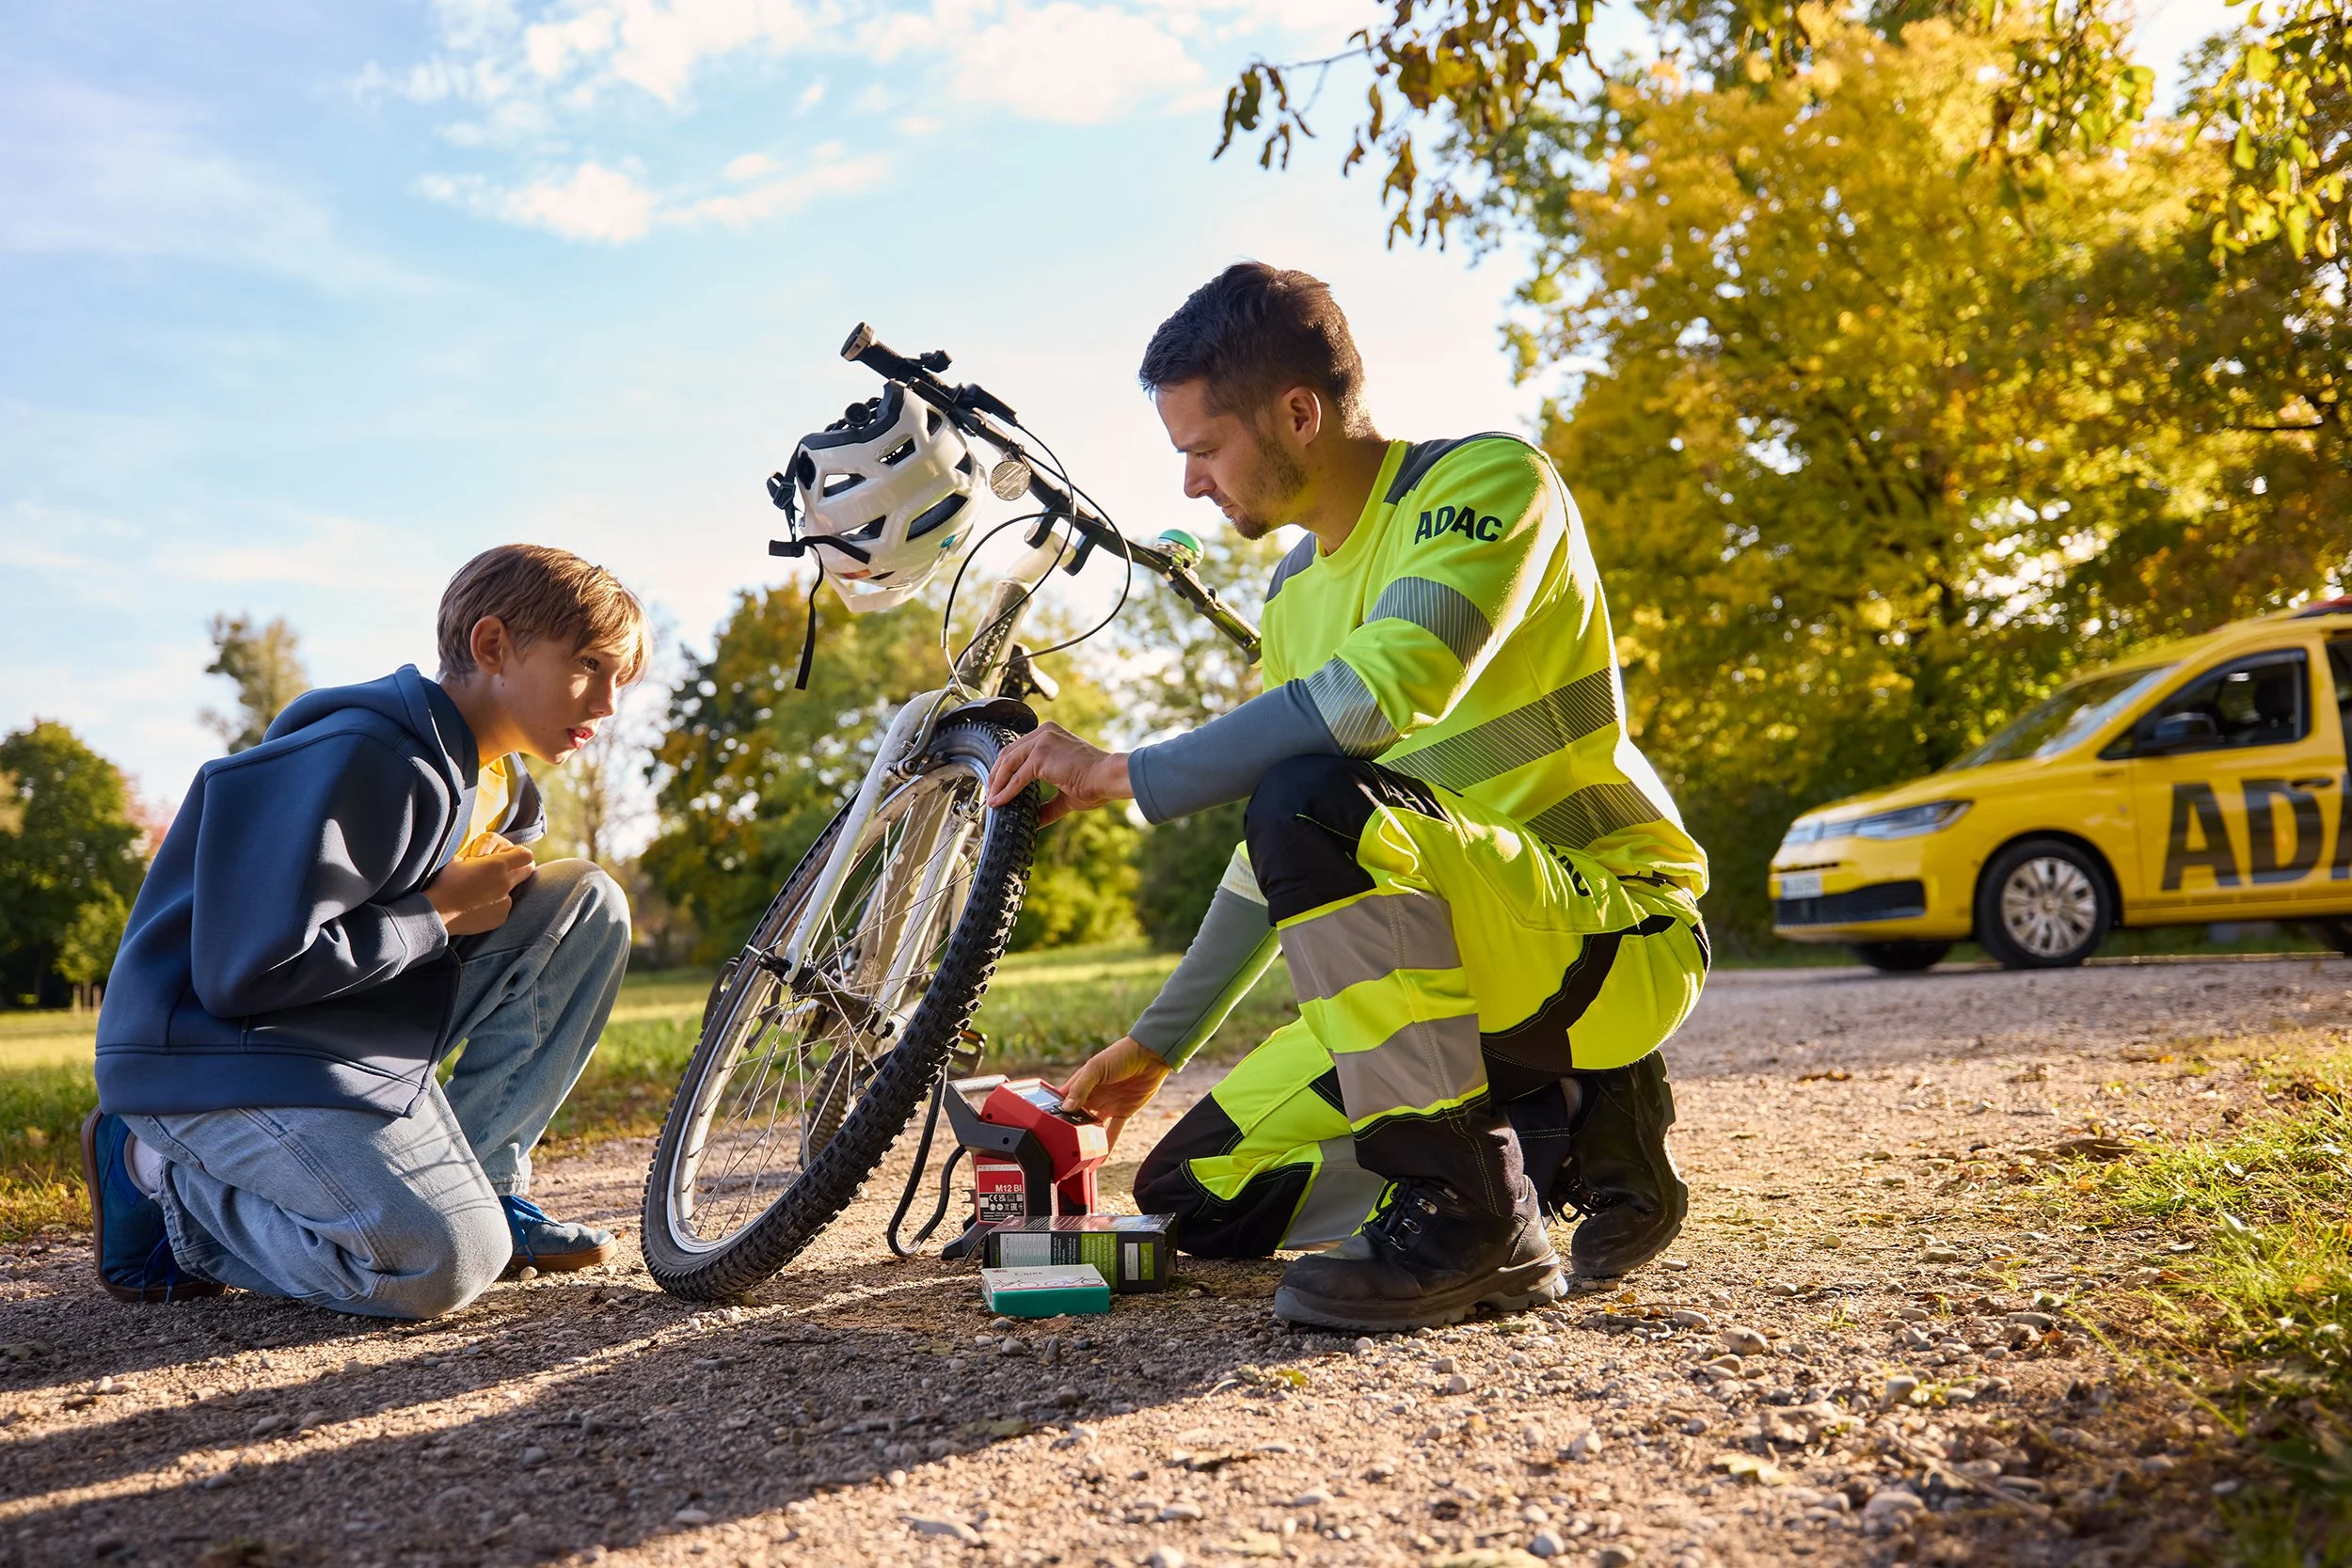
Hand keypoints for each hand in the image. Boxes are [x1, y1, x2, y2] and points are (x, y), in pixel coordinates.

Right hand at [424, 838, 534, 935]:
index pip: (526, 855)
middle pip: (527, 871)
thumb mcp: (459, 859)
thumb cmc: (444, 882)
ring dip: (502, 889)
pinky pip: (503, 907)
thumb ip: (478, 855)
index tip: (510, 856)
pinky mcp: (501, 917)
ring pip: (512, 891)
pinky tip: (477, 906)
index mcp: (497, 865)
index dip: (519, 854)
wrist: (437, 912)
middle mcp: (505, 883)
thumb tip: (482, 853)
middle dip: (518, 868)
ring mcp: (505, 902)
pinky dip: (495, 906)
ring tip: (481, 893)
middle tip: (502, 871)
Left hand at [984, 722, 1131, 825]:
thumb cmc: (1095, 783)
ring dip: (997, 783)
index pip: (1019, 748)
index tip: (998, 785)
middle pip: (1009, 753)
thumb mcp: (1065, 794)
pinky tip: (1000, 802)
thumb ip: (1047, 805)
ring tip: (992, 799)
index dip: (1005, 767)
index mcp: (1050, 735)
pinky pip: (1017, 777)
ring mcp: (1042, 742)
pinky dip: (1006, 791)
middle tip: (990, 793)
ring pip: (1008, 762)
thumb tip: (1034, 821)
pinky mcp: (1040, 756)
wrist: (1108, 778)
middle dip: (996, 775)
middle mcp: (1044, 733)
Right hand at [1060, 1035, 1171, 1151]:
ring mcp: (1108, 1105)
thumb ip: (1081, 1088)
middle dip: (1071, 1131)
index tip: (1048, 1128)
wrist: (1151, 1056)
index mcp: (1082, 1083)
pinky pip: (1114, 1131)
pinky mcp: (1124, 1112)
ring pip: (1094, 1127)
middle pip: (1078, 1117)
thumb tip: (1066, 1108)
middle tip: (1062, 1147)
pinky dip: (1108, 1144)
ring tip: (1078, 1155)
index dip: (1056, 1113)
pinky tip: (1101, 1156)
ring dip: (1088, 1139)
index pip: (1064, 1101)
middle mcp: (1093, 1096)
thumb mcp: (1096, 1068)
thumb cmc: (1121, 1054)